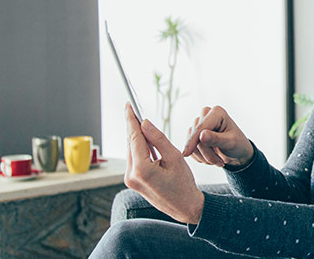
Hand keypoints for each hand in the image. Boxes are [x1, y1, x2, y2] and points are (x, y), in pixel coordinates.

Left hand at [123, 103, 203, 224]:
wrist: (185, 207)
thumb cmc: (184, 184)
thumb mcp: (175, 157)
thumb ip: (158, 139)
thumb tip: (144, 123)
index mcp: (141, 169)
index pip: (134, 138)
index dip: (131, 120)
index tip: (128, 106)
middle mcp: (131, 175)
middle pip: (130, 143)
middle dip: (133, 127)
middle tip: (134, 110)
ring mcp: (130, 179)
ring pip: (131, 151)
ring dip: (137, 137)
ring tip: (142, 124)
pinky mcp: (132, 181)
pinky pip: (134, 159)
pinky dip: (139, 148)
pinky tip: (145, 141)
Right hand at [182, 106, 253, 166]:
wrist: (237, 152)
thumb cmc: (238, 145)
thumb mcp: (230, 143)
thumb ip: (216, 139)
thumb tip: (201, 135)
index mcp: (217, 112)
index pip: (201, 127)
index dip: (193, 141)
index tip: (186, 154)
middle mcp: (206, 114)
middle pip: (195, 136)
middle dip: (206, 153)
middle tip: (219, 163)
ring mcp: (199, 123)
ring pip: (191, 143)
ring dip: (203, 157)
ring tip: (217, 161)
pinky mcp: (194, 133)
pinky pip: (189, 147)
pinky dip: (199, 157)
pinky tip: (210, 159)